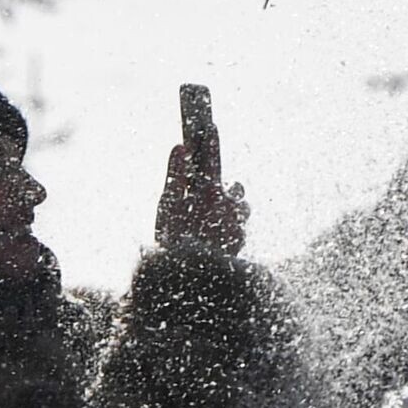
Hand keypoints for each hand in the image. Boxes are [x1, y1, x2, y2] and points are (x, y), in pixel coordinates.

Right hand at [155, 124, 248, 255]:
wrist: (190, 279)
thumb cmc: (173, 241)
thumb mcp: (167, 207)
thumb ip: (175, 175)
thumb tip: (180, 148)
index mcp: (209, 193)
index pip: (212, 159)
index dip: (210, 143)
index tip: (211, 128)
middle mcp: (229, 206)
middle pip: (233, 187)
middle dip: (222, 189)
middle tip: (205, 196)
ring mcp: (237, 224)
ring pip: (240, 208)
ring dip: (229, 210)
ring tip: (210, 221)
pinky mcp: (241, 241)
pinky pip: (238, 227)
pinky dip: (228, 228)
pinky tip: (214, 237)